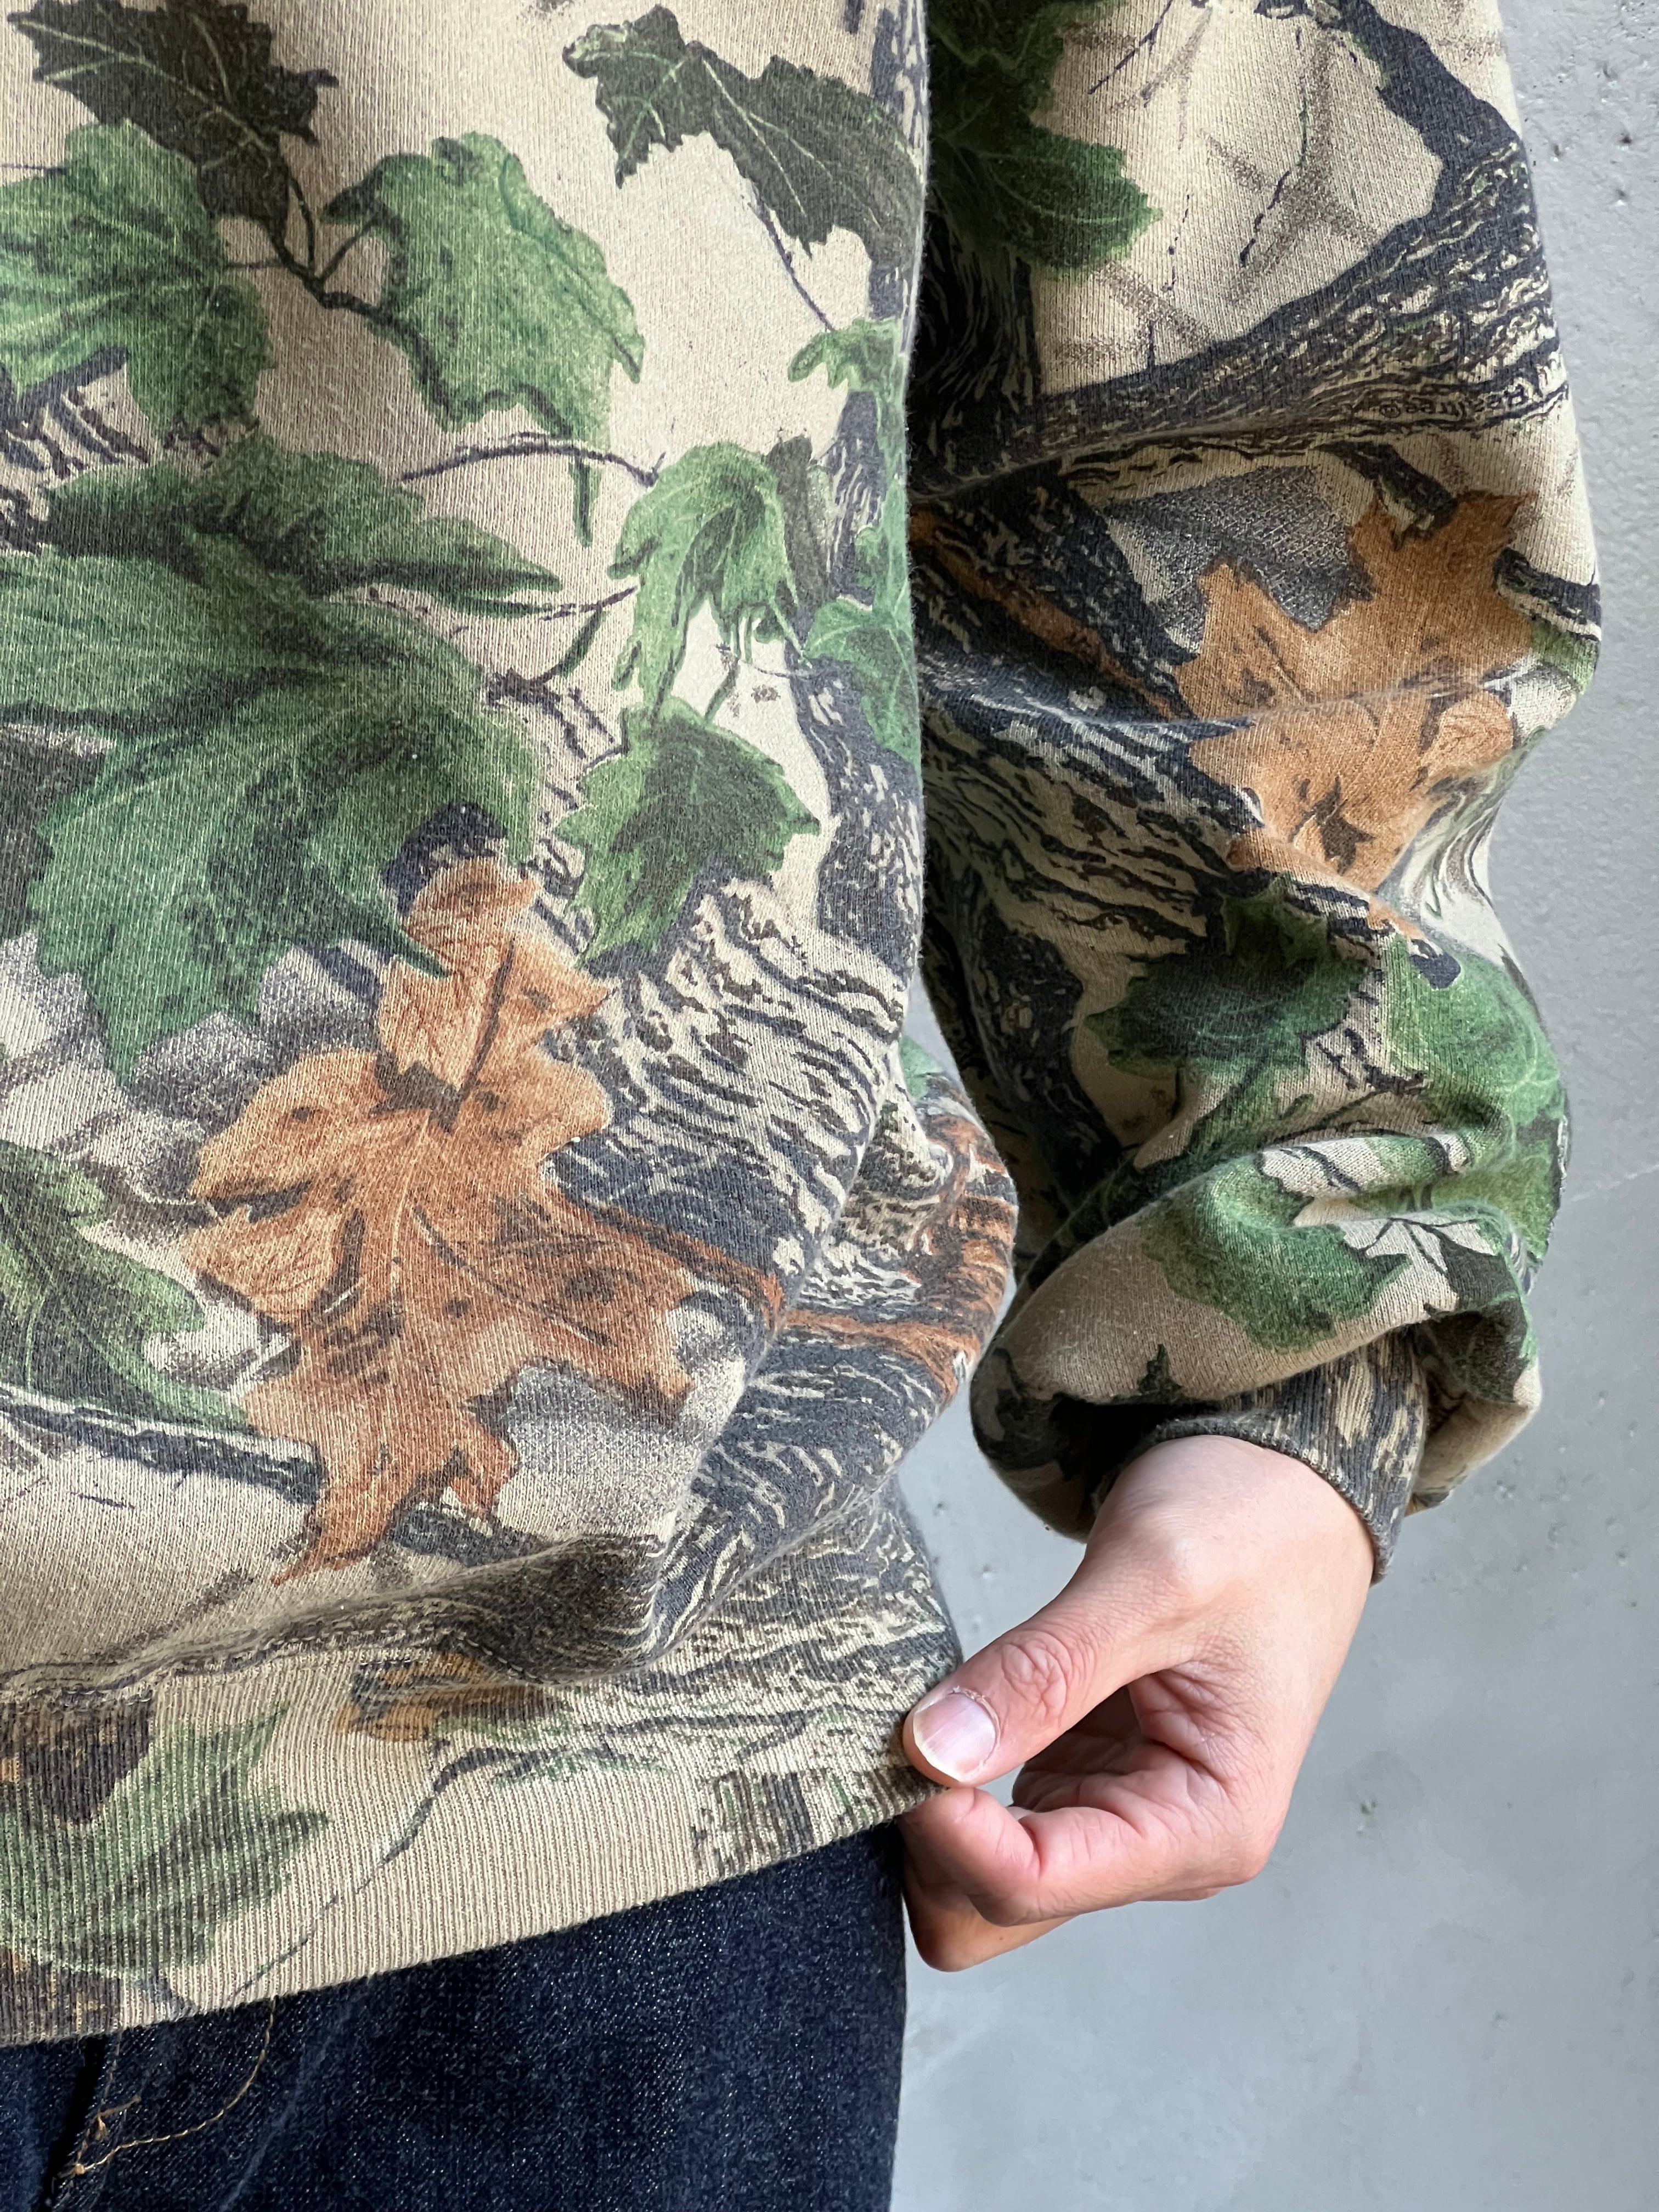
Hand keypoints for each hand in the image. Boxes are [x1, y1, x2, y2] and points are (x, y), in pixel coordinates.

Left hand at [899, 1434, 1373, 1968]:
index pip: (1031, 1883)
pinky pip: (986, 1815)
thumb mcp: (1151, 1583)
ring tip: (913, 1706)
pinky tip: (943, 1704)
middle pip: (993, 1910)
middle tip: (892, 1729)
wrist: (1284, 1494)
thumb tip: (933, 1750)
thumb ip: (1046, 1671)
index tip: (902, 1739)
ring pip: (977, 1874)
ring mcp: (1114, 1813)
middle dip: (927, 1839)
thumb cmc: (1251, 1531)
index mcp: (1204, 1827)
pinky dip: (948, 1774)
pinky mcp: (1079, 1773)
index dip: (944, 1828)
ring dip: (930, 1808)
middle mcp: (1160, 1845)